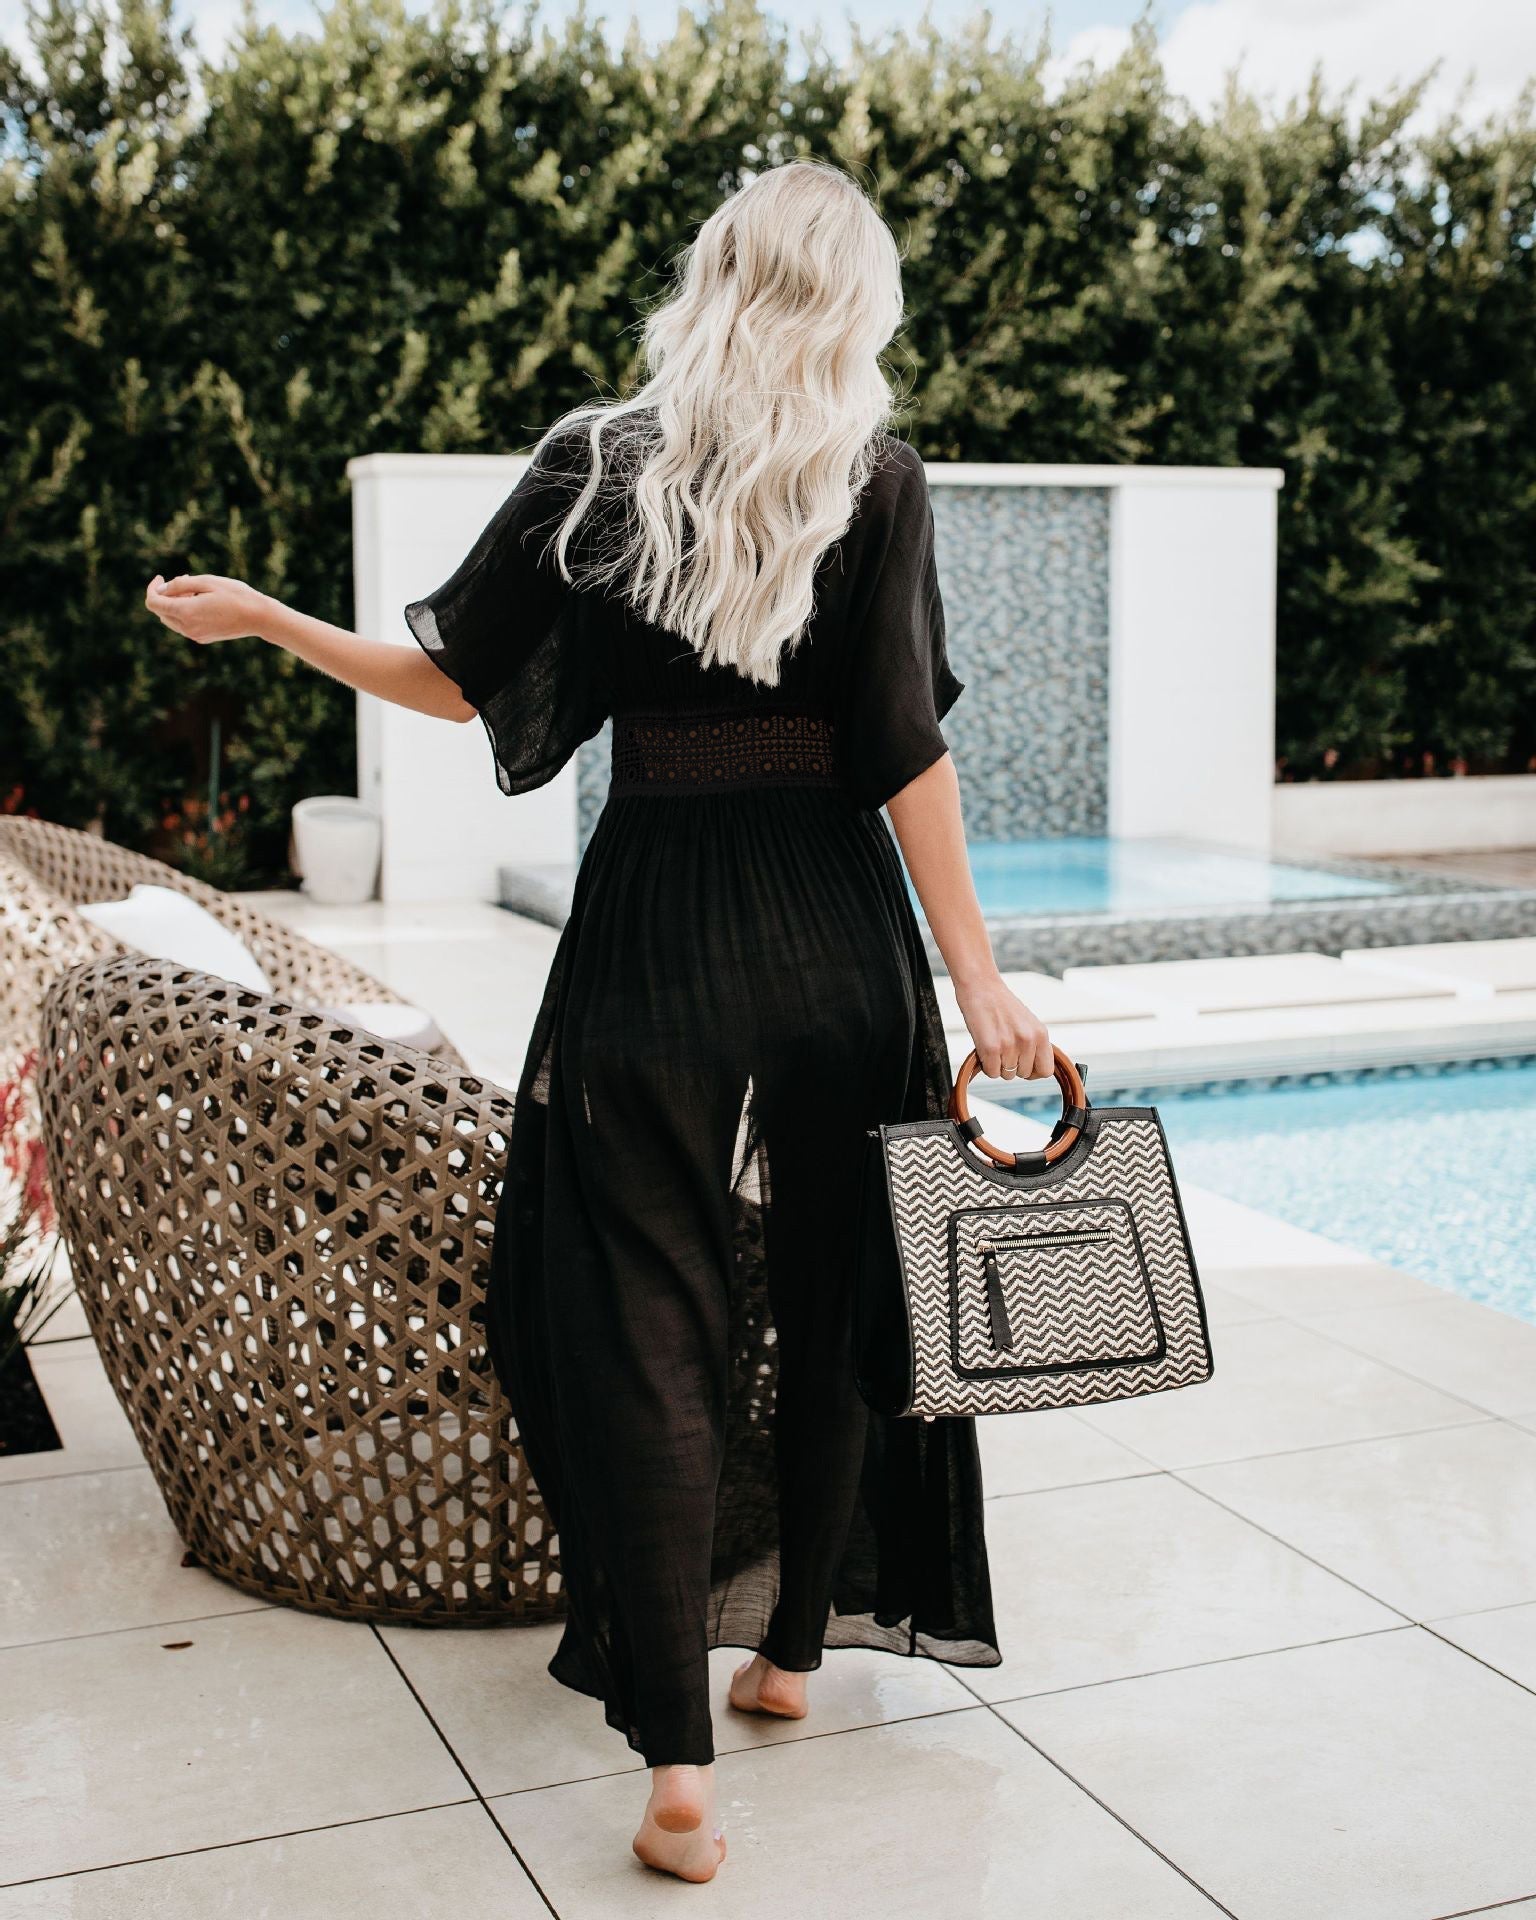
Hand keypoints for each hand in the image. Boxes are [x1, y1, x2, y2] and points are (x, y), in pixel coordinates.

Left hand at [145, 573, 269, 643]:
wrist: (259, 617)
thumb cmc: (236, 595)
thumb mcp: (207, 581)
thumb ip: (181, 584)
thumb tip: (162, 589)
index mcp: (186, 612)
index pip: (153, 603)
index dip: (152, 588)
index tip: (160, 578)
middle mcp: (187, 627)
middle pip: (161, 611)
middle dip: (166, 595)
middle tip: (186, 581)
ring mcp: (195, 635)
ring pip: (171, 619)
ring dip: (176, 604)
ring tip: (197, 591)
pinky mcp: (203, 638)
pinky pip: (184, 625)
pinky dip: (185, 613)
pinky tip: (202, 602)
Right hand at [953, 972, 1052, 1081]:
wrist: (981, 986)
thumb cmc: (1002, 1005)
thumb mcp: (1028, 1023)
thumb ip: (1035, 1044)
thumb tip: (1036, 1069)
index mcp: (1041, 1034)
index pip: (1046, 1070)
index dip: (1033, 1072)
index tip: (1023, 1066)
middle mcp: (1028, 1040)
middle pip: (1023, 1074)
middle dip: (1012, 1067)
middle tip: (1003, 1049)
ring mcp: (1009, 1045)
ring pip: (1006, 1075)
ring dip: (998, 1065)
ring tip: (993, 1045)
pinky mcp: (990, 1048)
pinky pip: (991, 1072)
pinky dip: (986, 1065)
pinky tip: (984, 1049)